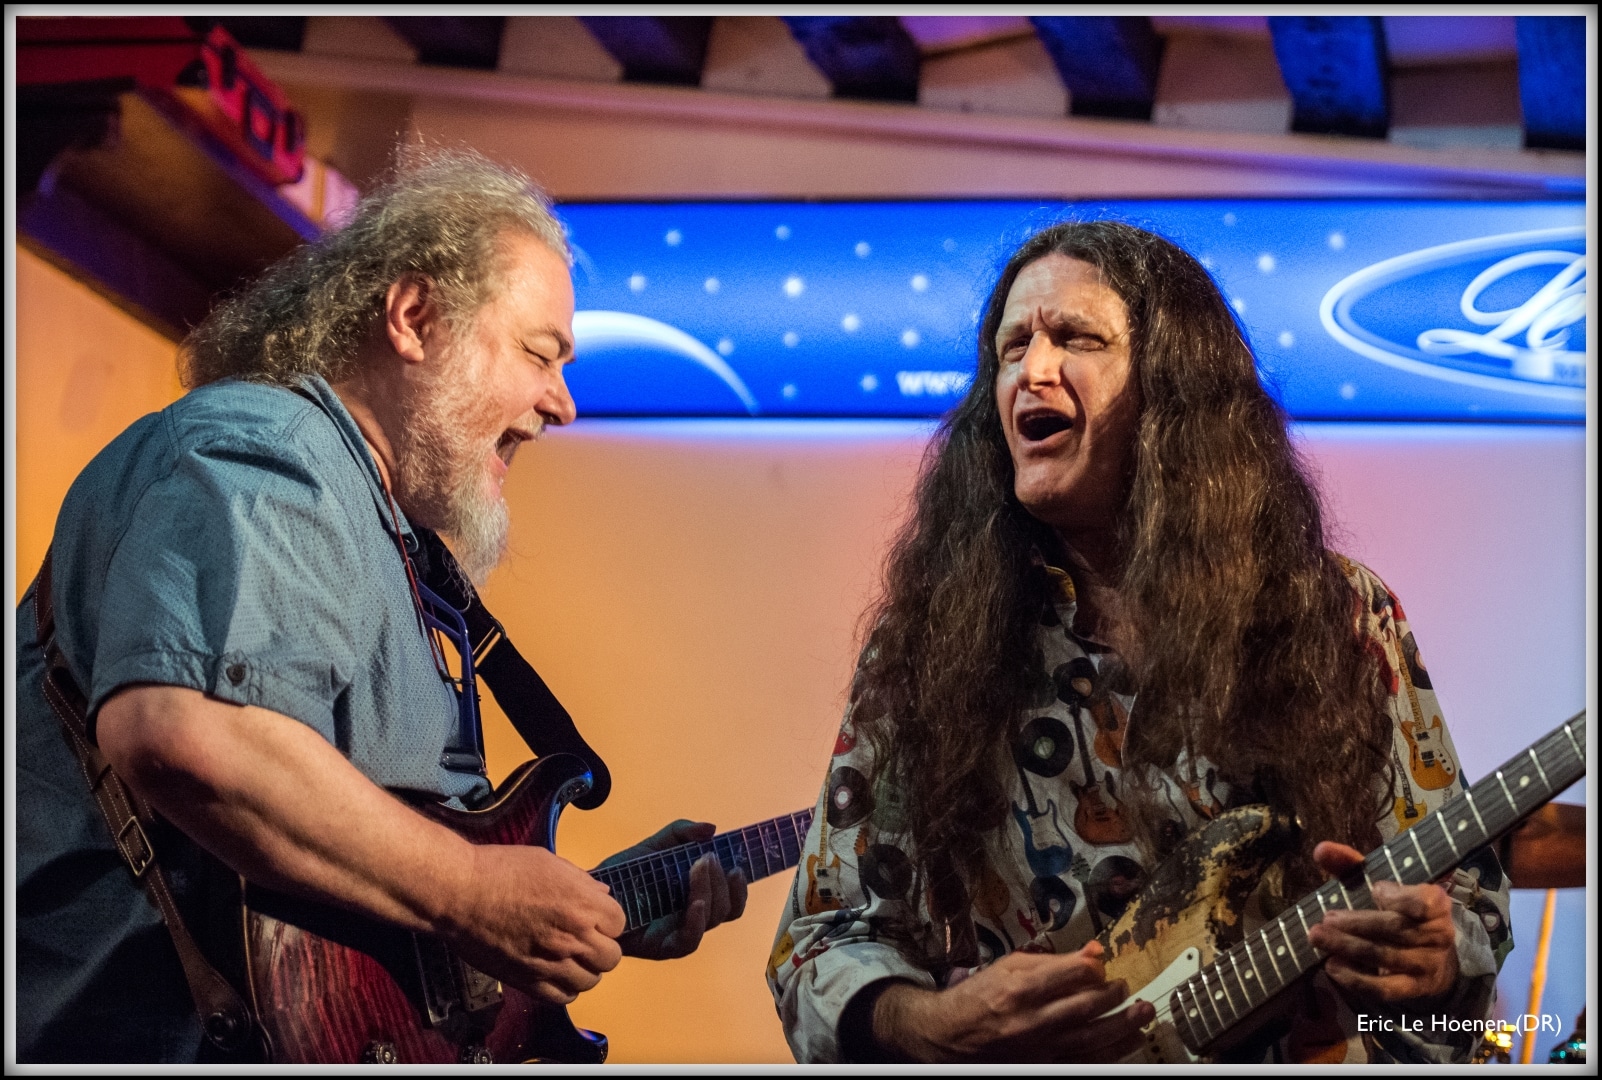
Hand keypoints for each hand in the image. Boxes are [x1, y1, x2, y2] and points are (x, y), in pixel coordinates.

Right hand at [443, 843, 624, 1005]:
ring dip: (585, 969)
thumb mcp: (549, 862)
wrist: (460, 894)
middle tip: (586, 938)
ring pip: (591, 981)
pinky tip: (555, 973)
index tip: (594, 917)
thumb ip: (581, 881)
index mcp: (582, 904)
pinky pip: (563, 997)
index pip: (619, 923)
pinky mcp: (528, 981)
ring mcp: (551, 963)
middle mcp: (572, 937)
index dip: (607, 919)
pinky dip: (565, 988)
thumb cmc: (500, 871)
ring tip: (570, 957)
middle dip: (602, 946)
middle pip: (611, 957)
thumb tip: (600, 895)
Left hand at [597, 820, 747, 960]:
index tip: (738, 866)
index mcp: (697, 897)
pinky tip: (695, 903)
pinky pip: (689, 941)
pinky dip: (697, 922)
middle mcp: (693, 918)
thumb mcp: (656, 845)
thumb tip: (711, 829)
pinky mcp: (662, 947)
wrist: (594, 892)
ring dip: (711, 893)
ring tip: (699, 868)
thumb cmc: (627, 873)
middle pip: (726, 909)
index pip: (731, 900)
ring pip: (711, 921)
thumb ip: (682, 833)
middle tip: (708, 858)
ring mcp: (679, 934)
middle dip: (722, 882)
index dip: (740, 887)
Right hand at [875, 942, 1153, 1062]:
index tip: (1103, 964)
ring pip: (1093, 1040)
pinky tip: (1130, 1043)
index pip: (1071, 974)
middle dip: (1115, 996)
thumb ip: (1051, 960)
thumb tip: (1093, 953)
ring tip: (1144, 1013)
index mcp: (1021, 988)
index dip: (1093, 968)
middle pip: (1087, 1008)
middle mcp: (1033, 1020)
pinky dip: (1111, 1054)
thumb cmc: (981, 996)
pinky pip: (1085, 1062)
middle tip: (1128, 987)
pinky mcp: (1044, 1066)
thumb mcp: (1009, 966)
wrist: (951, 1036)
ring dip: (1125, 1026)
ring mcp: (1040, 1048)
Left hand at [1308, 841, 1457, 1005]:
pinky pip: (1385, 988)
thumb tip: (1322, 849)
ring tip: (1318, 937)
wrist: (1431, 955)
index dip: (1400, 897)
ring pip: (1386, 956)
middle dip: (1358, 923)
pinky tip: (1333, 966)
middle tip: (1326, 918)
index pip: (1424, 902)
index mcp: (1436, 903)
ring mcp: (1427, 964)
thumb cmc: (1398, 910)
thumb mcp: (1381, 884)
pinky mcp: (1413, 988)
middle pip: (1395, 929)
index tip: (1375, 889)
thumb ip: (1351, 865)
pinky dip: (1356, 979)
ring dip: (1349, 947)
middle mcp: (1438, 934)